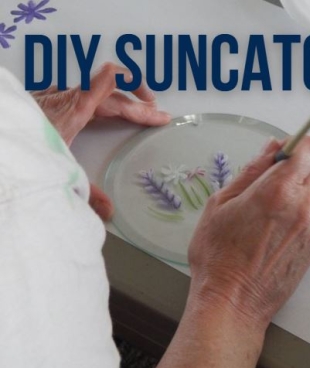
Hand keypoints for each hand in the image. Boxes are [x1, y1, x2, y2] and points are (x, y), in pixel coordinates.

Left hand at [32, 62, 170, 220]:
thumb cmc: (21, 148)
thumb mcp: (56, 170)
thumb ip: (84, 191)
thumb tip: (110, 212)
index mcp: (75, 108)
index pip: (110, 83)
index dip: (136, 89)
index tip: (153, 107)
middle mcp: (68, 97)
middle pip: (112, 92)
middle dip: (139, 105)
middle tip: (158, 118)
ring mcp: (58, 96)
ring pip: (98, 92)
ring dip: (122, 101)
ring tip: (139, 112)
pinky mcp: (49, 100)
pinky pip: (85, 95)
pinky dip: (104, 101)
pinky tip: (106, 113)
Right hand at [188, 136, 309, 329]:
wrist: (233, 300)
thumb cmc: (218, 256)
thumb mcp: (221, 204)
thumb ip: (250, 171)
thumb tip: (270, 149)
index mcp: (277, 190)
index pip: (307, 150)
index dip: (298, 142)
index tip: (285, 147)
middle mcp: (302, 206)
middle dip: (301, 162)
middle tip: (275, 173)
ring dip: (308, 182)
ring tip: (280, 195)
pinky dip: (309, 203)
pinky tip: (284, 216)